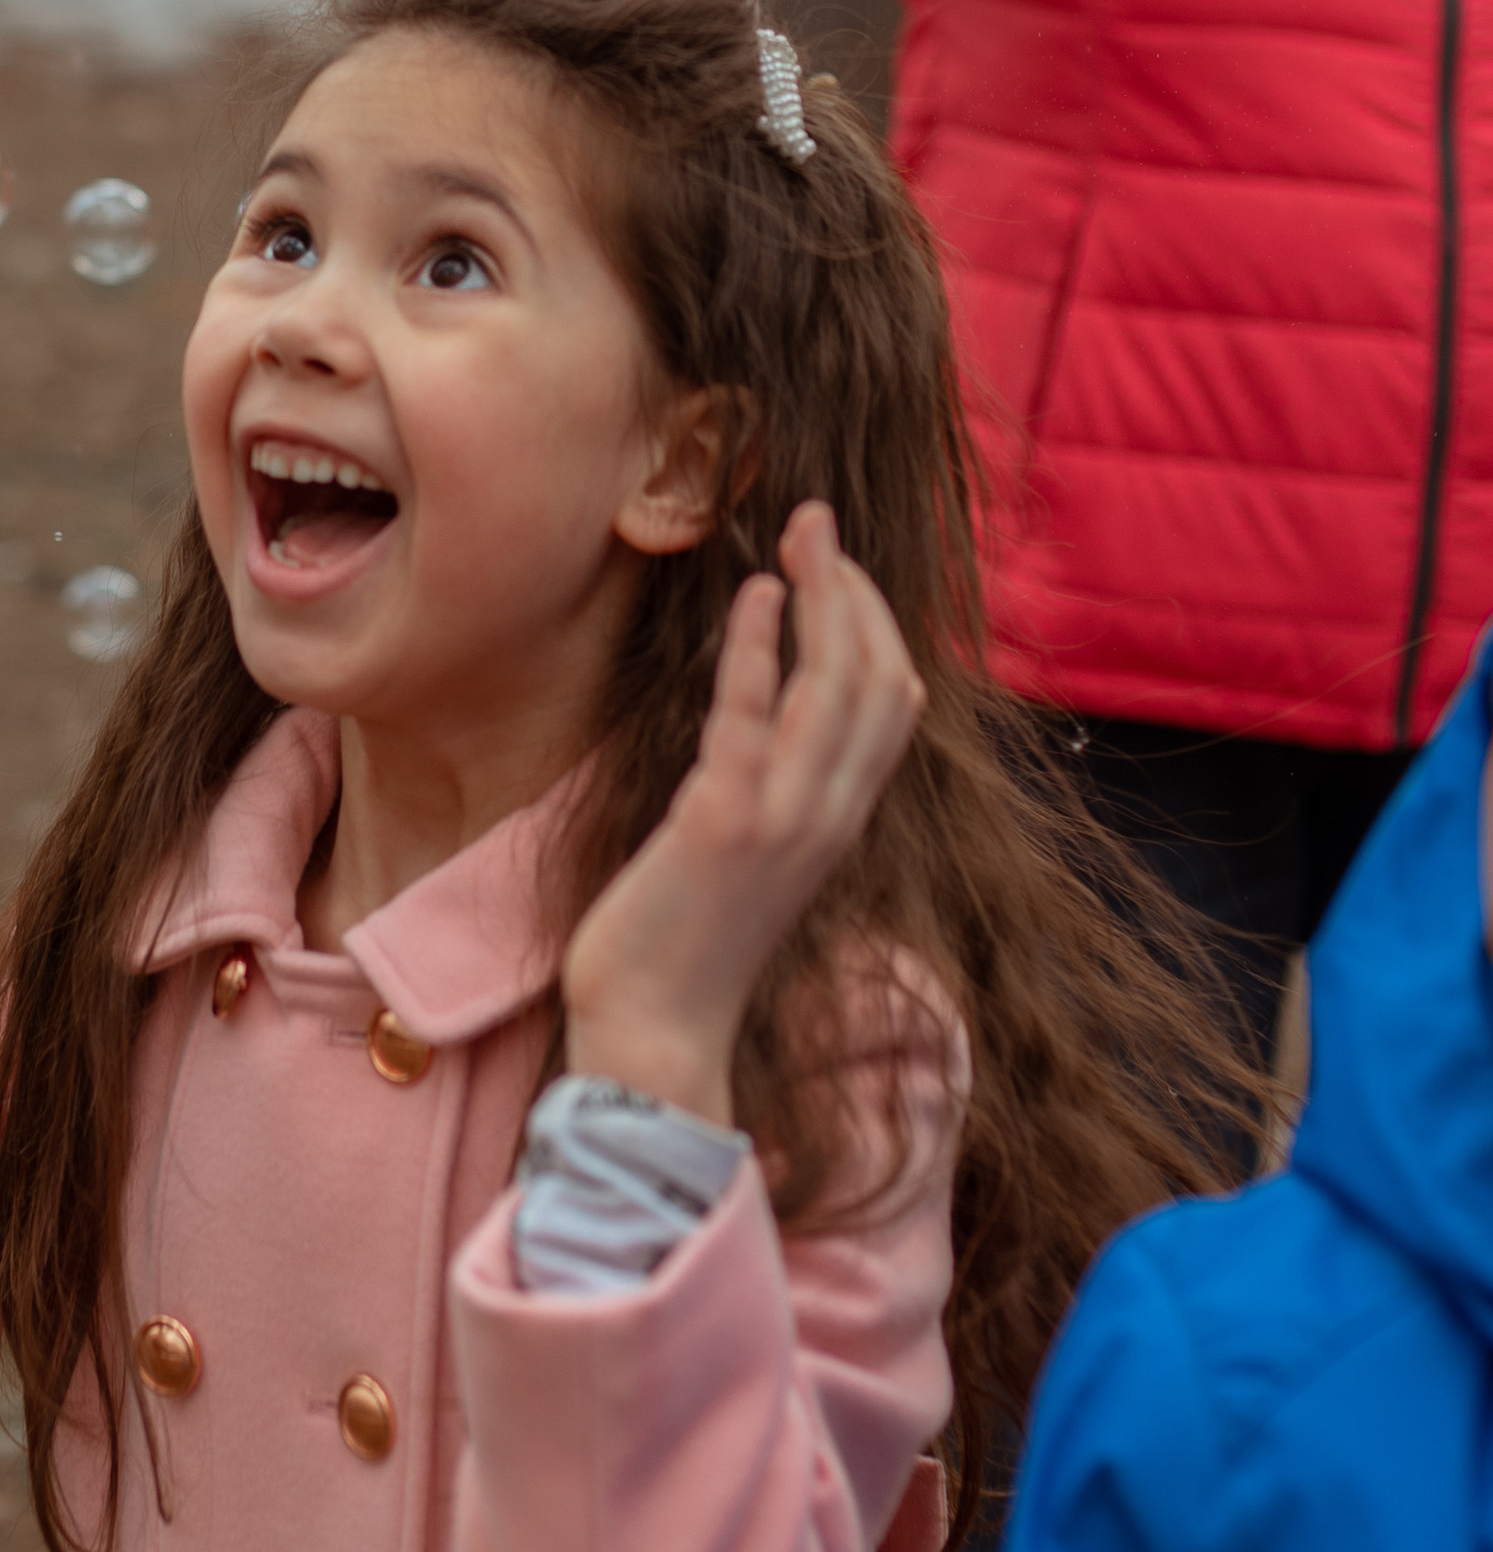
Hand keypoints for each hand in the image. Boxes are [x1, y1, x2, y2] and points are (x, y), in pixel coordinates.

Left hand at [560, 504, 922, 1125]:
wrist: (656, 1030)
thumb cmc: (687, 940)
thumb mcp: (753, 855)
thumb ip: (774, 791)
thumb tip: (765, 727)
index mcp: (839, 820)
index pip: (895, 702)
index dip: (877, 624)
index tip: (838, 565)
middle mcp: (829, 815)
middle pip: (877, 677)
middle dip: (854, 588)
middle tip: (816, 520)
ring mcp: (783, 819)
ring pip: (834, 685)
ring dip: (822, 595)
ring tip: (798, 532)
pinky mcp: (724, 823)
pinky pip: (754, 716)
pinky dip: (762, 645)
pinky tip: (755, 593)